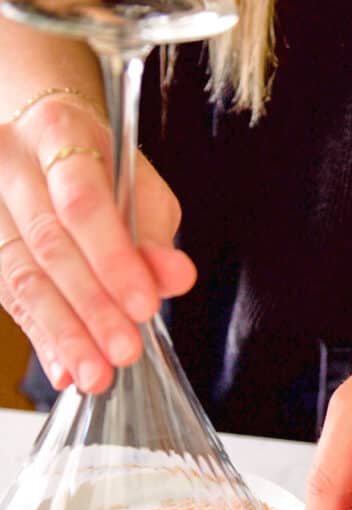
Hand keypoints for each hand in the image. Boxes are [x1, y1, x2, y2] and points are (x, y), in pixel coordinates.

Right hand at [0, 92, 195, 392]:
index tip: (144, 306)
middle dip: (91, 308)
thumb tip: (176, 278)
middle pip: (48, 245)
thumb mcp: (141, 193)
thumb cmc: (101, 171)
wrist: (47, 149)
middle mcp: (11, 165)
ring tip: (96, 375)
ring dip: (64, 334)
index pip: (83, 202)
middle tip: (124, 352)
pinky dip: (43, 340)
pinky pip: (9, 299)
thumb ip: (155, 238)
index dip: (113, 259)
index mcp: (58, 134)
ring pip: (22, 277)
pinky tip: (65, 370)